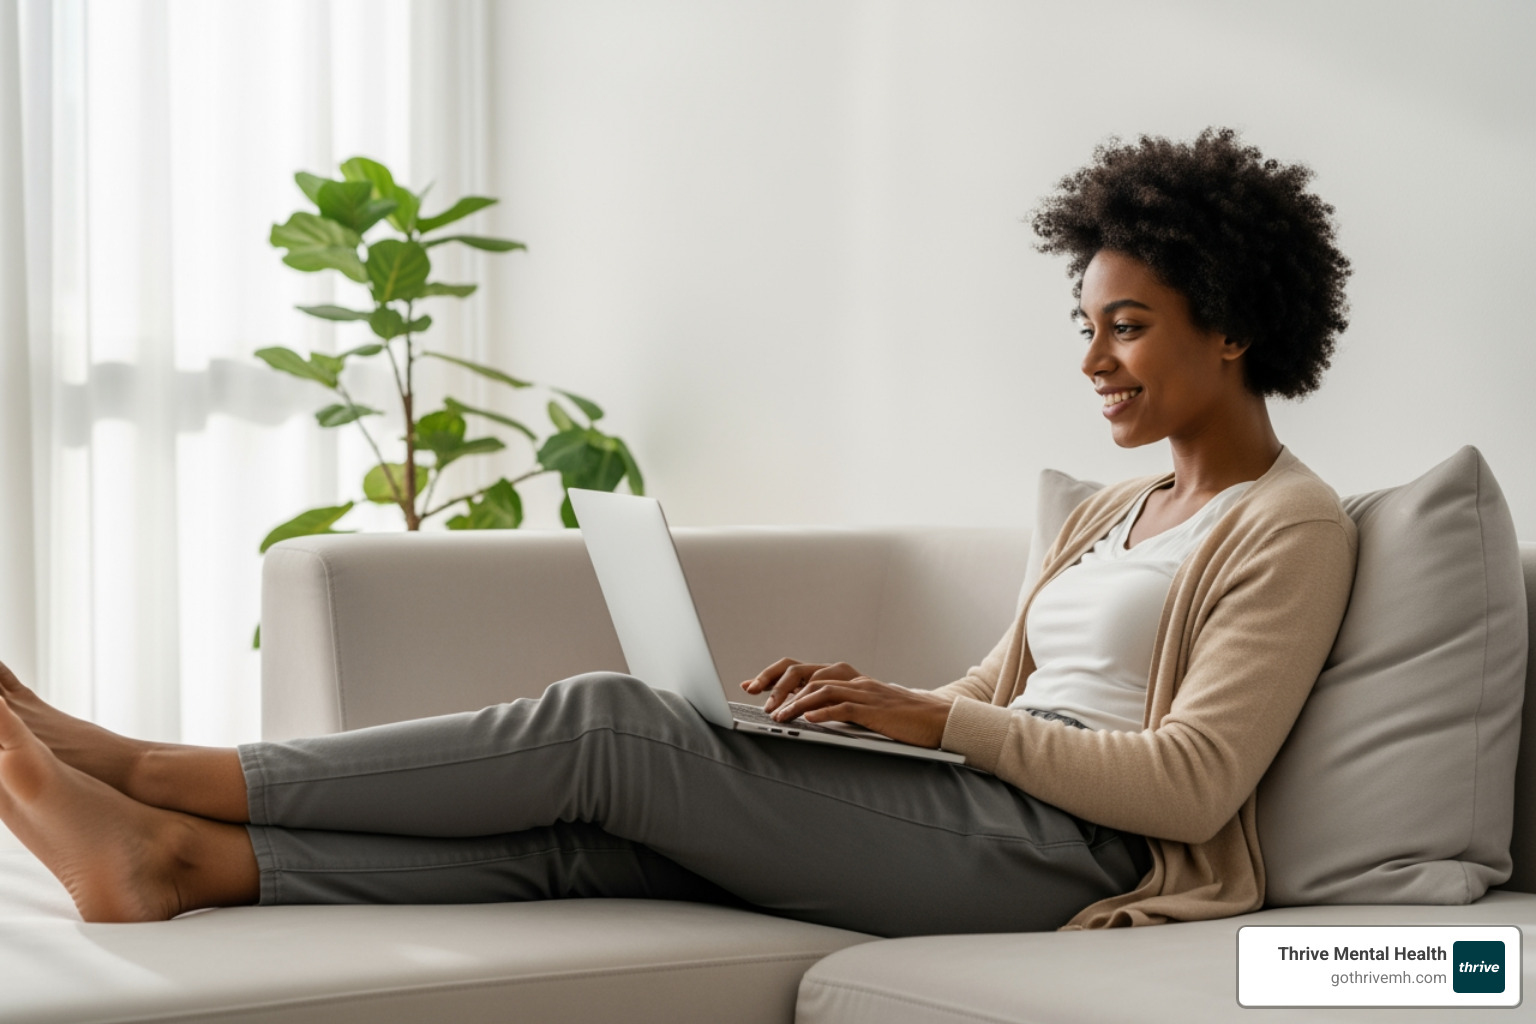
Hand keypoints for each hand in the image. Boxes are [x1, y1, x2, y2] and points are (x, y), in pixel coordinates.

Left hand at [740, 658, 956, 748]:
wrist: (935, 719)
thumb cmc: (897, 718)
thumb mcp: (861, 708)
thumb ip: (835, 706)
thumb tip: (803, 715)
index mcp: (845, 676)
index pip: (801, 668)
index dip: (773, 675)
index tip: (750, 686)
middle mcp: (851, 678)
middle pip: (805, 672)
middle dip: (777, 686)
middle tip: (761, 703)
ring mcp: (863, 691)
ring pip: (821, 689)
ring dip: (796, 703)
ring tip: (778, 717)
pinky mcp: (875, 708)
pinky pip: (845, 706)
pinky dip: (824, 712)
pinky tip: (808, 721)